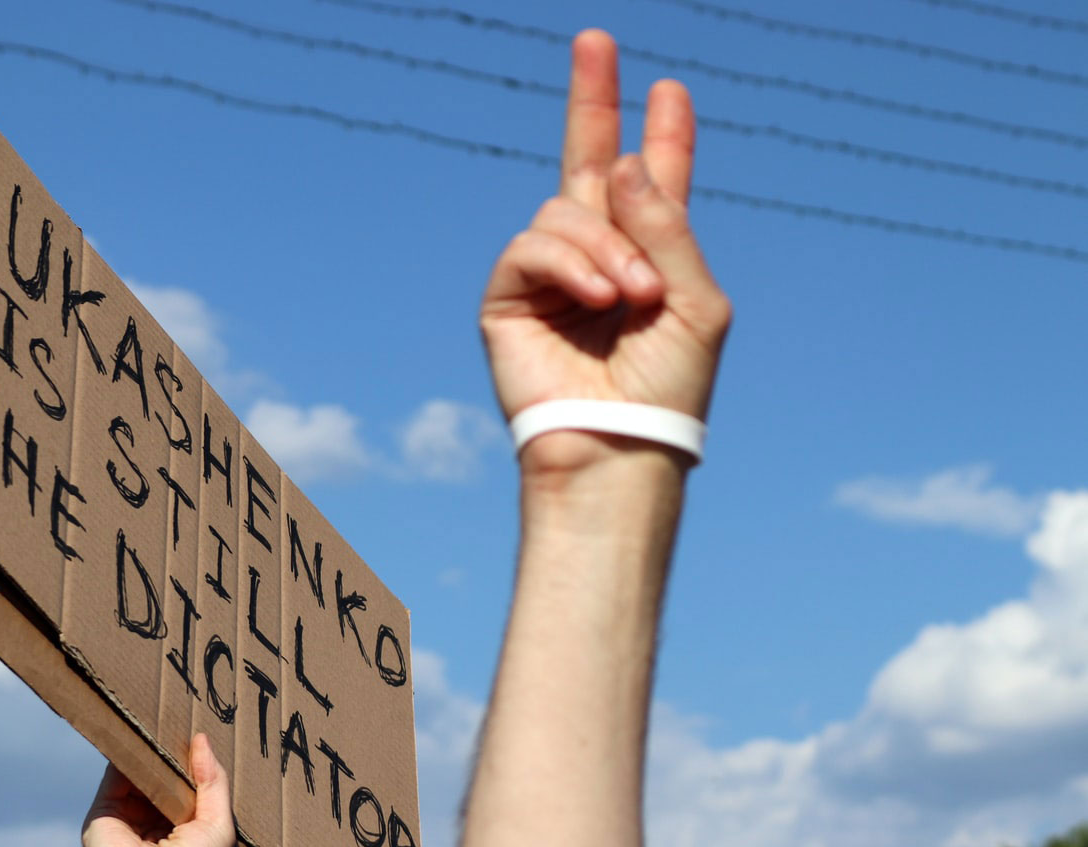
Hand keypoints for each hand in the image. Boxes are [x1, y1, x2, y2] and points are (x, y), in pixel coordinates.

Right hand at [81, 732, 234, 846]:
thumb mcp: (219, 823)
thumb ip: (213, 781)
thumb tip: (201, 740)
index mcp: (181, 832)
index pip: (186, 790)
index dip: (194, 765)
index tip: (201, 736)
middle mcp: (151, 823)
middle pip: (161, 778)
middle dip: (171, 753)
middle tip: (183, 717)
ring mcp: (126, 816)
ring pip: (138, 772)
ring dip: (150, 748)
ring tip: (165, 716)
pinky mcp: (104, 811)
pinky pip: (115, 773)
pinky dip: (128, 752)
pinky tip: (142, 731)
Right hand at [480, 30, 731, 479]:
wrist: (619, 446)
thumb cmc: (669, 386)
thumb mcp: (696, 299)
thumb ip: (666, 225)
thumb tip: (612, 161)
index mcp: (651, 256)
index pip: (653, 183)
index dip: (662, 136)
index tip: (669, 89)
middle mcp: (598, 255)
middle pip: (586, 160)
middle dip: (592, 98)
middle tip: (594, 37)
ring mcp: (550, 275)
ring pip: (566, 209)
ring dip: (608, 247)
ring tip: (634, 298)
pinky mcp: (509, 298)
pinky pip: (532, 246)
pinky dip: (569, 264)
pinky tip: (599, 298)